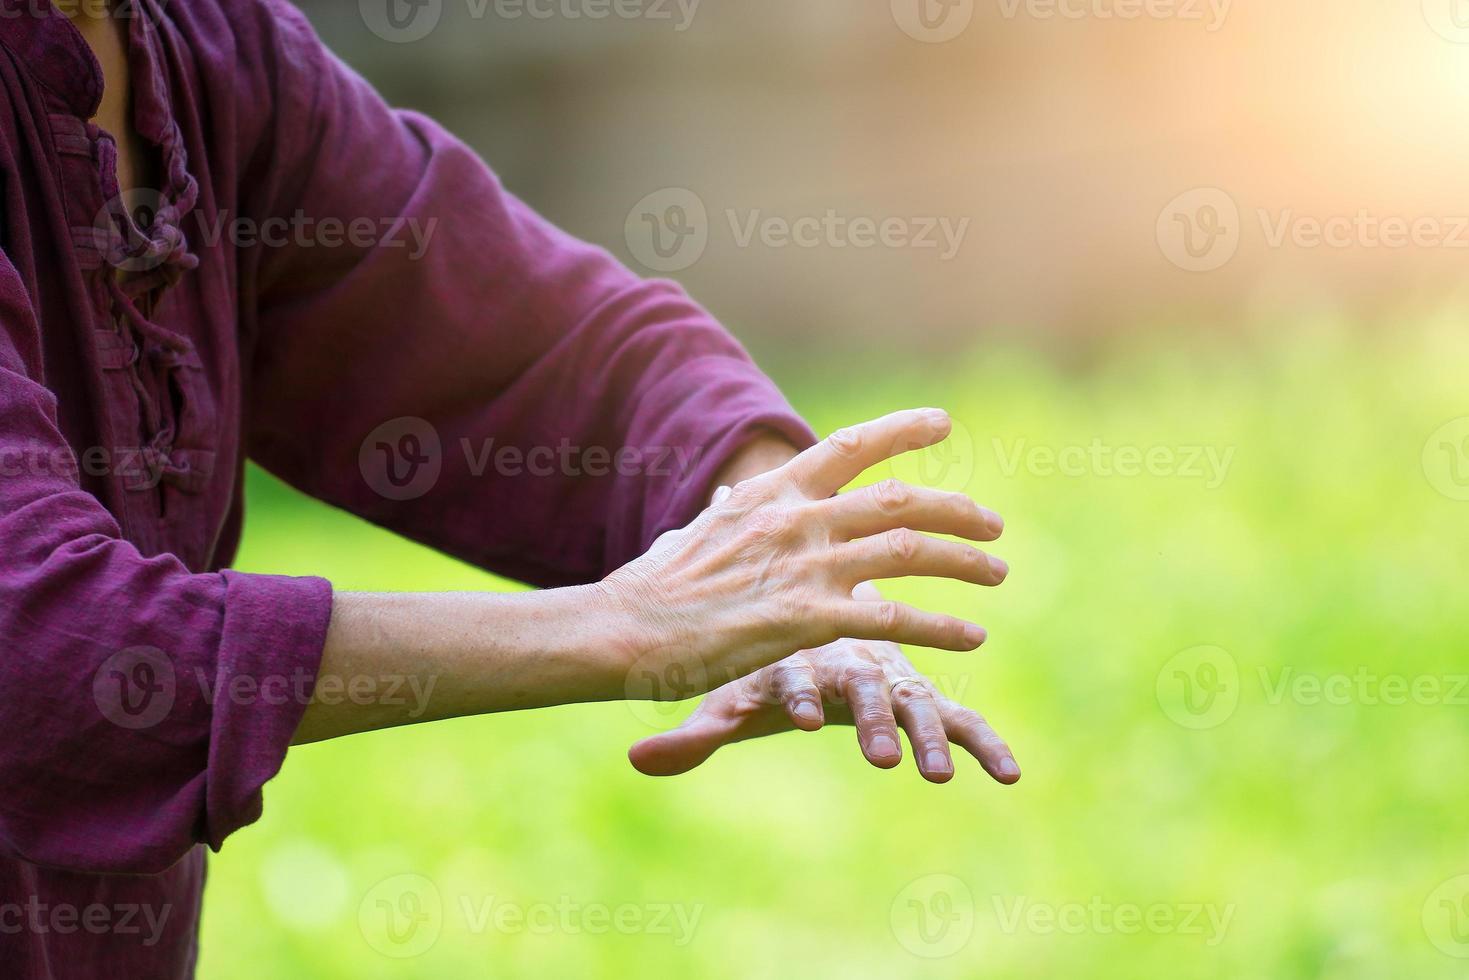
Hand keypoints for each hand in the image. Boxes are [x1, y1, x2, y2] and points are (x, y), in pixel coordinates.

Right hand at [599, 409, 1007, 700]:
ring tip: (998, 574)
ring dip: (964, 562)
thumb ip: (727, 513)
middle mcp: (797, 520)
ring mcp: (805, 568)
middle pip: (899, 501)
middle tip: (993, 525)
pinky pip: (893, 622)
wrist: (623, 629)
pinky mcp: (807, 621)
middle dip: (956, 510)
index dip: (901, 430)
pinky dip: (940, 628)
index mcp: (773, 494)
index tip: (942, 424)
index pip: (849, 446)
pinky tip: (972, 638)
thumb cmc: (652, 587)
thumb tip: (727, 498)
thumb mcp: (695, 531)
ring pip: (908, 554)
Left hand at [626, 634, 1020, 783]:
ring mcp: (884, 671)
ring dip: (924, 736)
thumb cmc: (765, 653)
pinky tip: (1010, 774)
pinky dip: (980, 742)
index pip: (791, 668)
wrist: (809, 592)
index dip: (795, 693)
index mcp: (794, 644)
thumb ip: (697, 731)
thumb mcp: (730, 694)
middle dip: (868, 721)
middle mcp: (843, 655)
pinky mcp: (913, 694)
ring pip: (909, 699)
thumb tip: (639, 761)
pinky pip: (954, 718)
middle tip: (879, 758)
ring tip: (936, 775)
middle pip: (859, 686)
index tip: (800, 722)